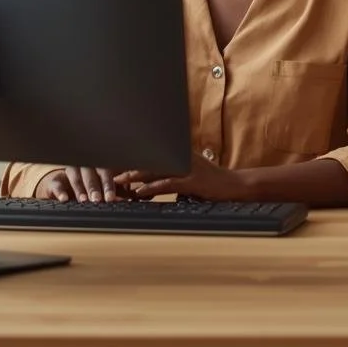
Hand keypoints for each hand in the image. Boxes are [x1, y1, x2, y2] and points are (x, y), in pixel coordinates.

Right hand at [35, 166, 134, 202]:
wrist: (63, 186)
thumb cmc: (89, 186)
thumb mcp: (102, 187)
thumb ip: (113, 192)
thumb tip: (127, 201)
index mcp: (98, 166)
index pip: (105, 172)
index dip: (108, 185)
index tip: (110, 198)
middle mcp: (84, 166)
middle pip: (90, 174)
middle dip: (95, 187)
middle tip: (98, 199)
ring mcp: (69, 172)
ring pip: (75, 177)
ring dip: (80, 189)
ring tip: (84, 200)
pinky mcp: (55, 180)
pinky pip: (57, 184)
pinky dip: (60, 191)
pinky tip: (64, 199)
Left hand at [116, 154, 248, 201]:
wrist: (234, 186)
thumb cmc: (213, 183)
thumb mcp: (192, 176)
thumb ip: (175, 176)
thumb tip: (155, 183)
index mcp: (181, 154)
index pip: (155, 154)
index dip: (137, 158)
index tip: (118, 161)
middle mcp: (183, 158)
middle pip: (152, 159)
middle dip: (131, 164)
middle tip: (113, 169)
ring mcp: (188, 169)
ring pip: (157, 170)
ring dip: (136, 176)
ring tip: (120, 180)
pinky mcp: (192, 182)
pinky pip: (168, 184)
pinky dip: (152, 188)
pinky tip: (140, 192)